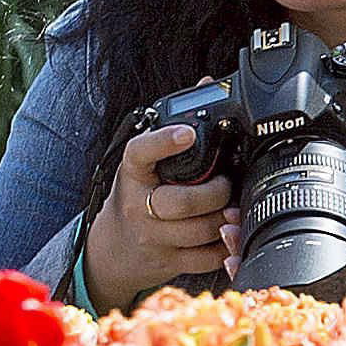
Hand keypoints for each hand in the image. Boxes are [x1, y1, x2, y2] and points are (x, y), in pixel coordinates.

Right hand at [84, 119, 234, 309]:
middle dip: (217, 191)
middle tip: (226, 184)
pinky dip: (227, 246)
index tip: (186, 133)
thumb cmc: (136, 197)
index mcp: (132, 174)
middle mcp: (137, 206)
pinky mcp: (167, 261)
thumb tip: (205, 84)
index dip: (163, 142)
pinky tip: (229, 232)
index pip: (140, 153)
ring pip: (201, 230)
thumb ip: (172, 128)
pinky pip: (207, 257)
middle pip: (183, 201)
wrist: (112, 250)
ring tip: (233, 206)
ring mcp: (151, 237)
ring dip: (226, 218)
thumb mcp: (144, 164)